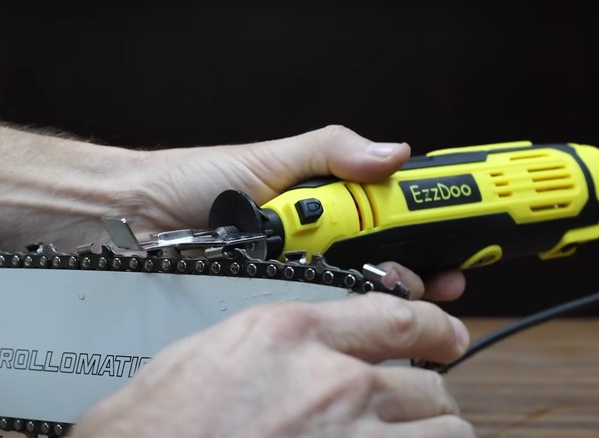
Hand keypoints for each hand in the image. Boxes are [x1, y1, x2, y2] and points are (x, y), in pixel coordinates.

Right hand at [72, 292, 474, 437]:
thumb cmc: (157, 424)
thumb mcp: (210, 354)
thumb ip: (272, 344)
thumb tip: (298, 348)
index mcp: (293, 335)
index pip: (396, 316)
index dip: (436, 326)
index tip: (446, 336)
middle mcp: (334, 383)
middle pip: (429, 384)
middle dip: (429, 397)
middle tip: (417, 408)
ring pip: (445, 432)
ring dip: (436, 435)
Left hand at [123, 125, 463, 301]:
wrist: (137, 216)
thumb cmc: (195, 181)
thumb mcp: (270, 157)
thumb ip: (330, 150)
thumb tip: (391, 152)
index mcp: (322, 202)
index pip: (391, 216)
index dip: (429, 229)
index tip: (462, 240)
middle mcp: (313, 240)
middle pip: (383, 261)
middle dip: (417, 270)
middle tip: (440, 277)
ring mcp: (294, 272)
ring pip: (354, 292)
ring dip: (381, 291)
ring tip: (396, 284)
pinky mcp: (271, 299)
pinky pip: (311, 309)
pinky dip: (334, 310)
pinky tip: (349, 309)